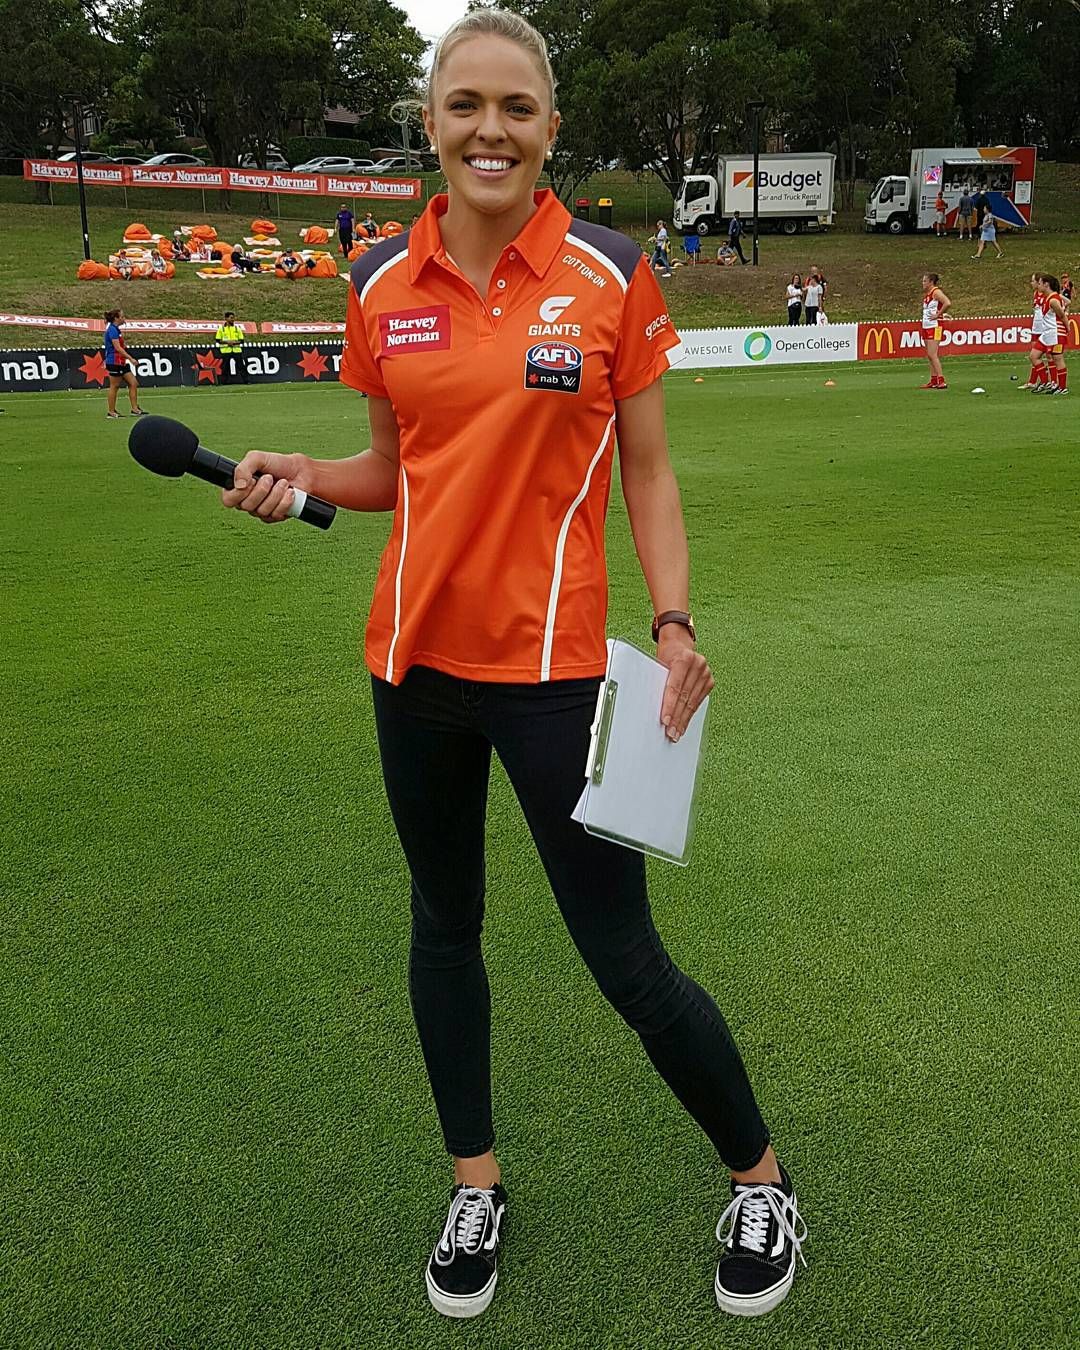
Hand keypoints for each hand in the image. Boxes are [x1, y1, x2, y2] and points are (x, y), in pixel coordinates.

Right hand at [221, 450, 305, 523]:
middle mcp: (248, 502)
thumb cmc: (277, 464)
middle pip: (245, 506)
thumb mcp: (257, 458)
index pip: (228, 500)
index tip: (251, 481)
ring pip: (262, 511)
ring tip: (283, 482)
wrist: (300, 471)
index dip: (239, 493)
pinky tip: (290, 492)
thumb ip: (242, 468)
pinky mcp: (276, 516)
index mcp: (239, 488)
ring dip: (275, 494)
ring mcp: (262, 511)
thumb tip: (238, 485)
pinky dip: (285, 501)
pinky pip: (276, 514)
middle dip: (261, 490)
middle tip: (269, 478)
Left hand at [657, 627, 713, 741]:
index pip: (676, 687)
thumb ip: (659, 682)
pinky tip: (684, 724)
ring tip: (676, 733)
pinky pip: (698, 702)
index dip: (669, 705)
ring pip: (692, 703)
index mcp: (684, 658)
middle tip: (670, 733)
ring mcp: (705, 673)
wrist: (679, 644)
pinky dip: (689, 715)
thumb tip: (653, 708)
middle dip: (677, 717)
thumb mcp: (659, 663)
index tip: (665, 720)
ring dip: (683, 720)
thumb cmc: (666, 654)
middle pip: (685, 697)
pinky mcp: (709, 681)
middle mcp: (698, 665)